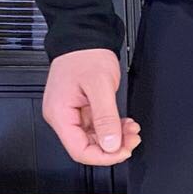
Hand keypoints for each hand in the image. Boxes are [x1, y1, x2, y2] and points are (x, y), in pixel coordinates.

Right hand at [41, 48, 140, 165]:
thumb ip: (105, 118)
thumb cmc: (86, 55)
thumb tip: (110, 145)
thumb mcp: (100, 86)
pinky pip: (97, 127)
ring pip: (94, 138)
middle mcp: (62, 117)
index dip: (103, 156)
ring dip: (115, 138)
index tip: (123, 151)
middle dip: (113, 146)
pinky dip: (112, 128)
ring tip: (132, 129)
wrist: (85, 37)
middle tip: (133, 138)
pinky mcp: (80, 109)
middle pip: (87, 147)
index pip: (79, 150)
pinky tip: (124, 123)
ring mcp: (71, 113)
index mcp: (59, 114)